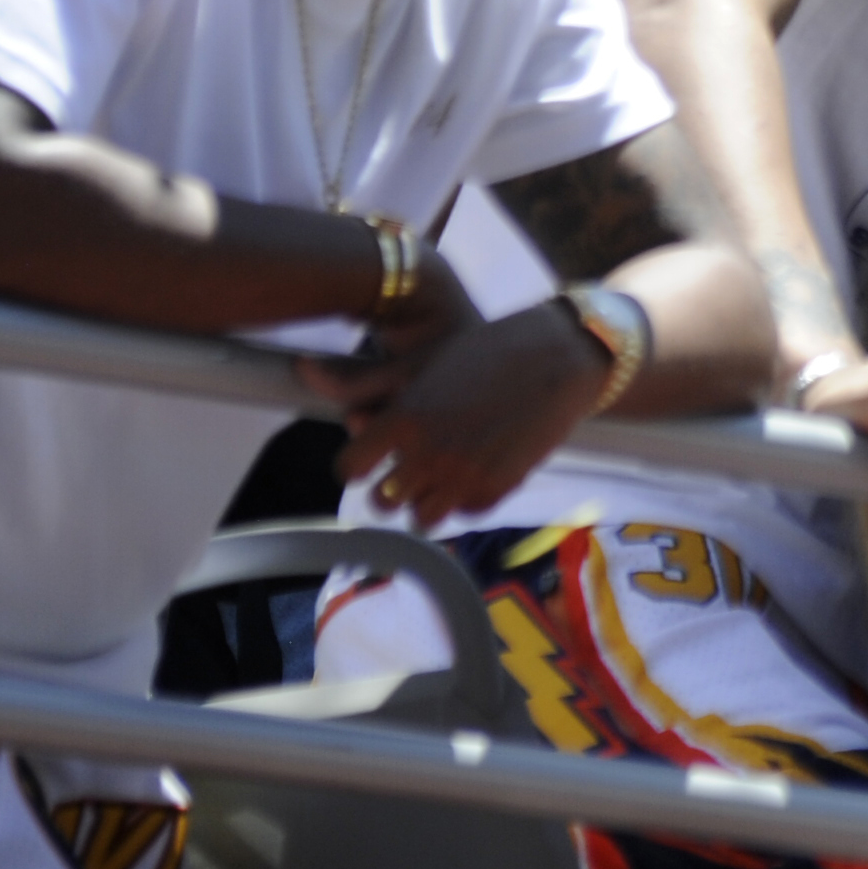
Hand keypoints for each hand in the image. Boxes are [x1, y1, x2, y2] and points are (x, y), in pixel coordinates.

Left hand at [299, 275, 606, 529]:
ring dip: (426, 497)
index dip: (358, 460)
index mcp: (403, 420)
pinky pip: (463, 512)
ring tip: (444, 469)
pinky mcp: (497, 489)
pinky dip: (466, 496)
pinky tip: (478, 466)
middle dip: (392, 483)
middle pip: (382, 500)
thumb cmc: (486, 351)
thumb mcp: (422, 361)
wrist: (559, 358)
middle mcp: (427, 454)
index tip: (371, 452)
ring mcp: (463, 476)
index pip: (349, 468)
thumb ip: (364, 383)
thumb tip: (308, 378)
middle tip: (411, 460)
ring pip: (420, 517)